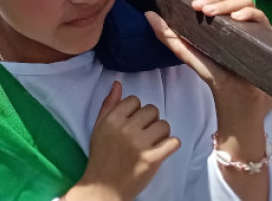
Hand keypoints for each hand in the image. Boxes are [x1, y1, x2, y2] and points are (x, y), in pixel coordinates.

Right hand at [66, 81, 179, 200]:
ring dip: (161, 133)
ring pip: (164, 125)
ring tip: (152, 142)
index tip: (132, 123)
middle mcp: (127, 129)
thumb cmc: (101, 156)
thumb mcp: (99, 128)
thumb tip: (118, 83)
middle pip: (152, 110)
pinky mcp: (152, 159)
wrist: (103, 188)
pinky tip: (162, 149)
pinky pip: (173, 142)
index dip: (135, 111)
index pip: (135, 100)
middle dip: (149, 121)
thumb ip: (108, 104)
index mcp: (113, 119)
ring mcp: (140, 145)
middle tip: (143, 134)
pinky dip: (171, 145)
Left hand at [148, 0, 271, 117]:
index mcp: (222, 15)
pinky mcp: (265, 35)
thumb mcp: (188, 52)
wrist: (236, 98)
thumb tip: (148, 14)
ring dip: (227, 3)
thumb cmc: (214, 73)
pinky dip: (248, 13)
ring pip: (245, 0)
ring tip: (212, 13)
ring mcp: (252, 24)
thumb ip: (168, 35)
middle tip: (200, 7)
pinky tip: (236, 18)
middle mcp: (238, 16)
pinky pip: (261, 16)